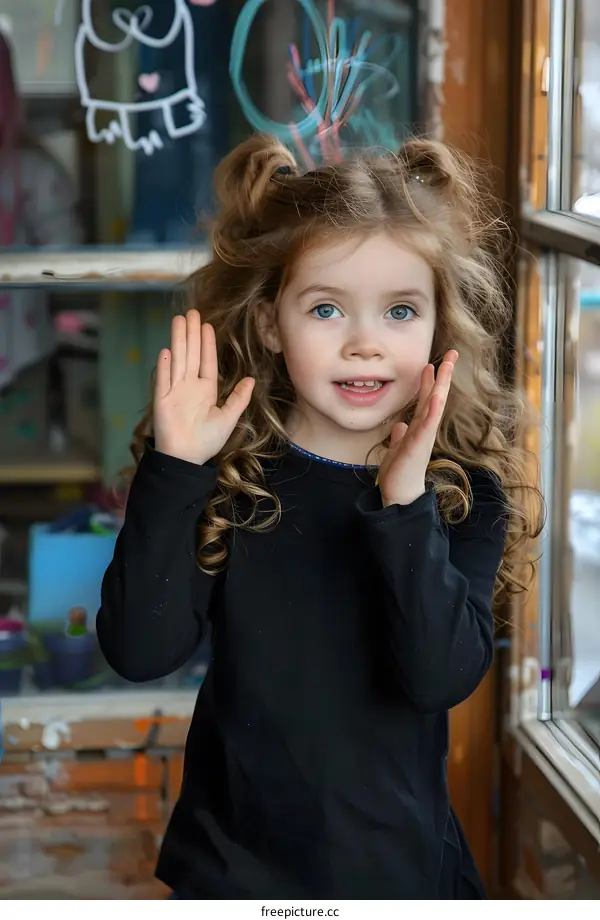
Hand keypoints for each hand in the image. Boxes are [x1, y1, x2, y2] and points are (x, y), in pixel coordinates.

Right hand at [153, 310, 254, 464]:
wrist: (187, 459)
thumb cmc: (207, 441)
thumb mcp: (229, 418)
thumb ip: (239, 398)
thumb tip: (251, 379)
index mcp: (206, 390)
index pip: (206, 360)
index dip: (207, 342)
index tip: (207, 324)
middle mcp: (190, 386)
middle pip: (191, 354)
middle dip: (192, 333)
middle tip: (192, 312)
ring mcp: (175, 391)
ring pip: (178, 360)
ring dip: (178, 340)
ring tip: (179, 321)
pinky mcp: (162, 400)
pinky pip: (163, 380)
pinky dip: (165, 367)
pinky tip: (166, 351)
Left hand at [377, 350, 457, 506]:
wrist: (399, 495)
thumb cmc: (399, 474)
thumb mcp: (396, 450)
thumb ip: (400, 436)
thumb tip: (399, 425)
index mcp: (419, 428)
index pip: (425, 400)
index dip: (428, 382)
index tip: (431, 363)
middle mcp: (425, 429)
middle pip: (436, 397)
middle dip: (444, 375)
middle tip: (452, 353)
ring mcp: (424, 436)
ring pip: (435, 406)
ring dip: (441, 386)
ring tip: (445, 367)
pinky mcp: (418, 445)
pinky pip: (427, 424)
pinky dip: (433, 410)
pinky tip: (436, 396)